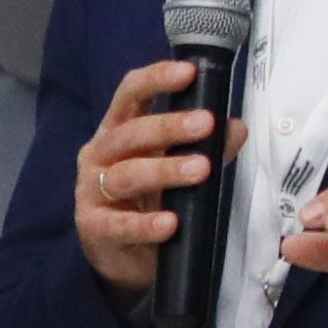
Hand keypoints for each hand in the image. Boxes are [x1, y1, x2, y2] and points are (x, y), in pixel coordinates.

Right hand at [66, 57, 228, 302]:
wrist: (121, 255)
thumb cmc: (147, 199)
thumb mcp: (175, 167)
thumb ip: (204, 147)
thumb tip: (236, 128)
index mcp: (118, 130)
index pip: (130, 94)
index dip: (156, 80)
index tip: (188, 72)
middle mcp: (100, 154)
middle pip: (130, 133)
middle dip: (169, 127)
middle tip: (206, 124)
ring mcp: (91, 191)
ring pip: (126, 175)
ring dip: (164, 170)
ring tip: (200, 170)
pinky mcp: (94, 227)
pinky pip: (119, 224)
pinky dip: (146, 224)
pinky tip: (170, 223)